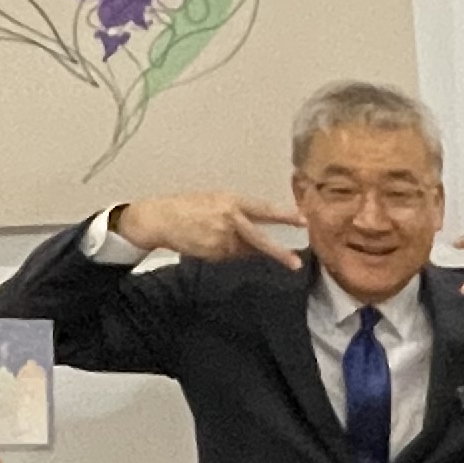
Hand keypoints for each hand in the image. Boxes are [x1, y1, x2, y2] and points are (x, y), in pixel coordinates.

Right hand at [109, 191, 302, 265]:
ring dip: (245, 249)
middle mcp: (229, 220)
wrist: (160, 218)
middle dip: (278, 251)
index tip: (303, 221)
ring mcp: (221, 239)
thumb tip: (258, 224)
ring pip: (244, 250)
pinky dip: (228, 253)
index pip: (263, 209)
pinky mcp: (213, 253)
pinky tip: (211, 243)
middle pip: (259, 239)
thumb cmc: (188, 206)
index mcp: (232, 201)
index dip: (284, 215)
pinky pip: (230, 256)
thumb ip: (237, 211)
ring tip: (217, 234)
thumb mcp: (215, 200)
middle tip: (296, 263)